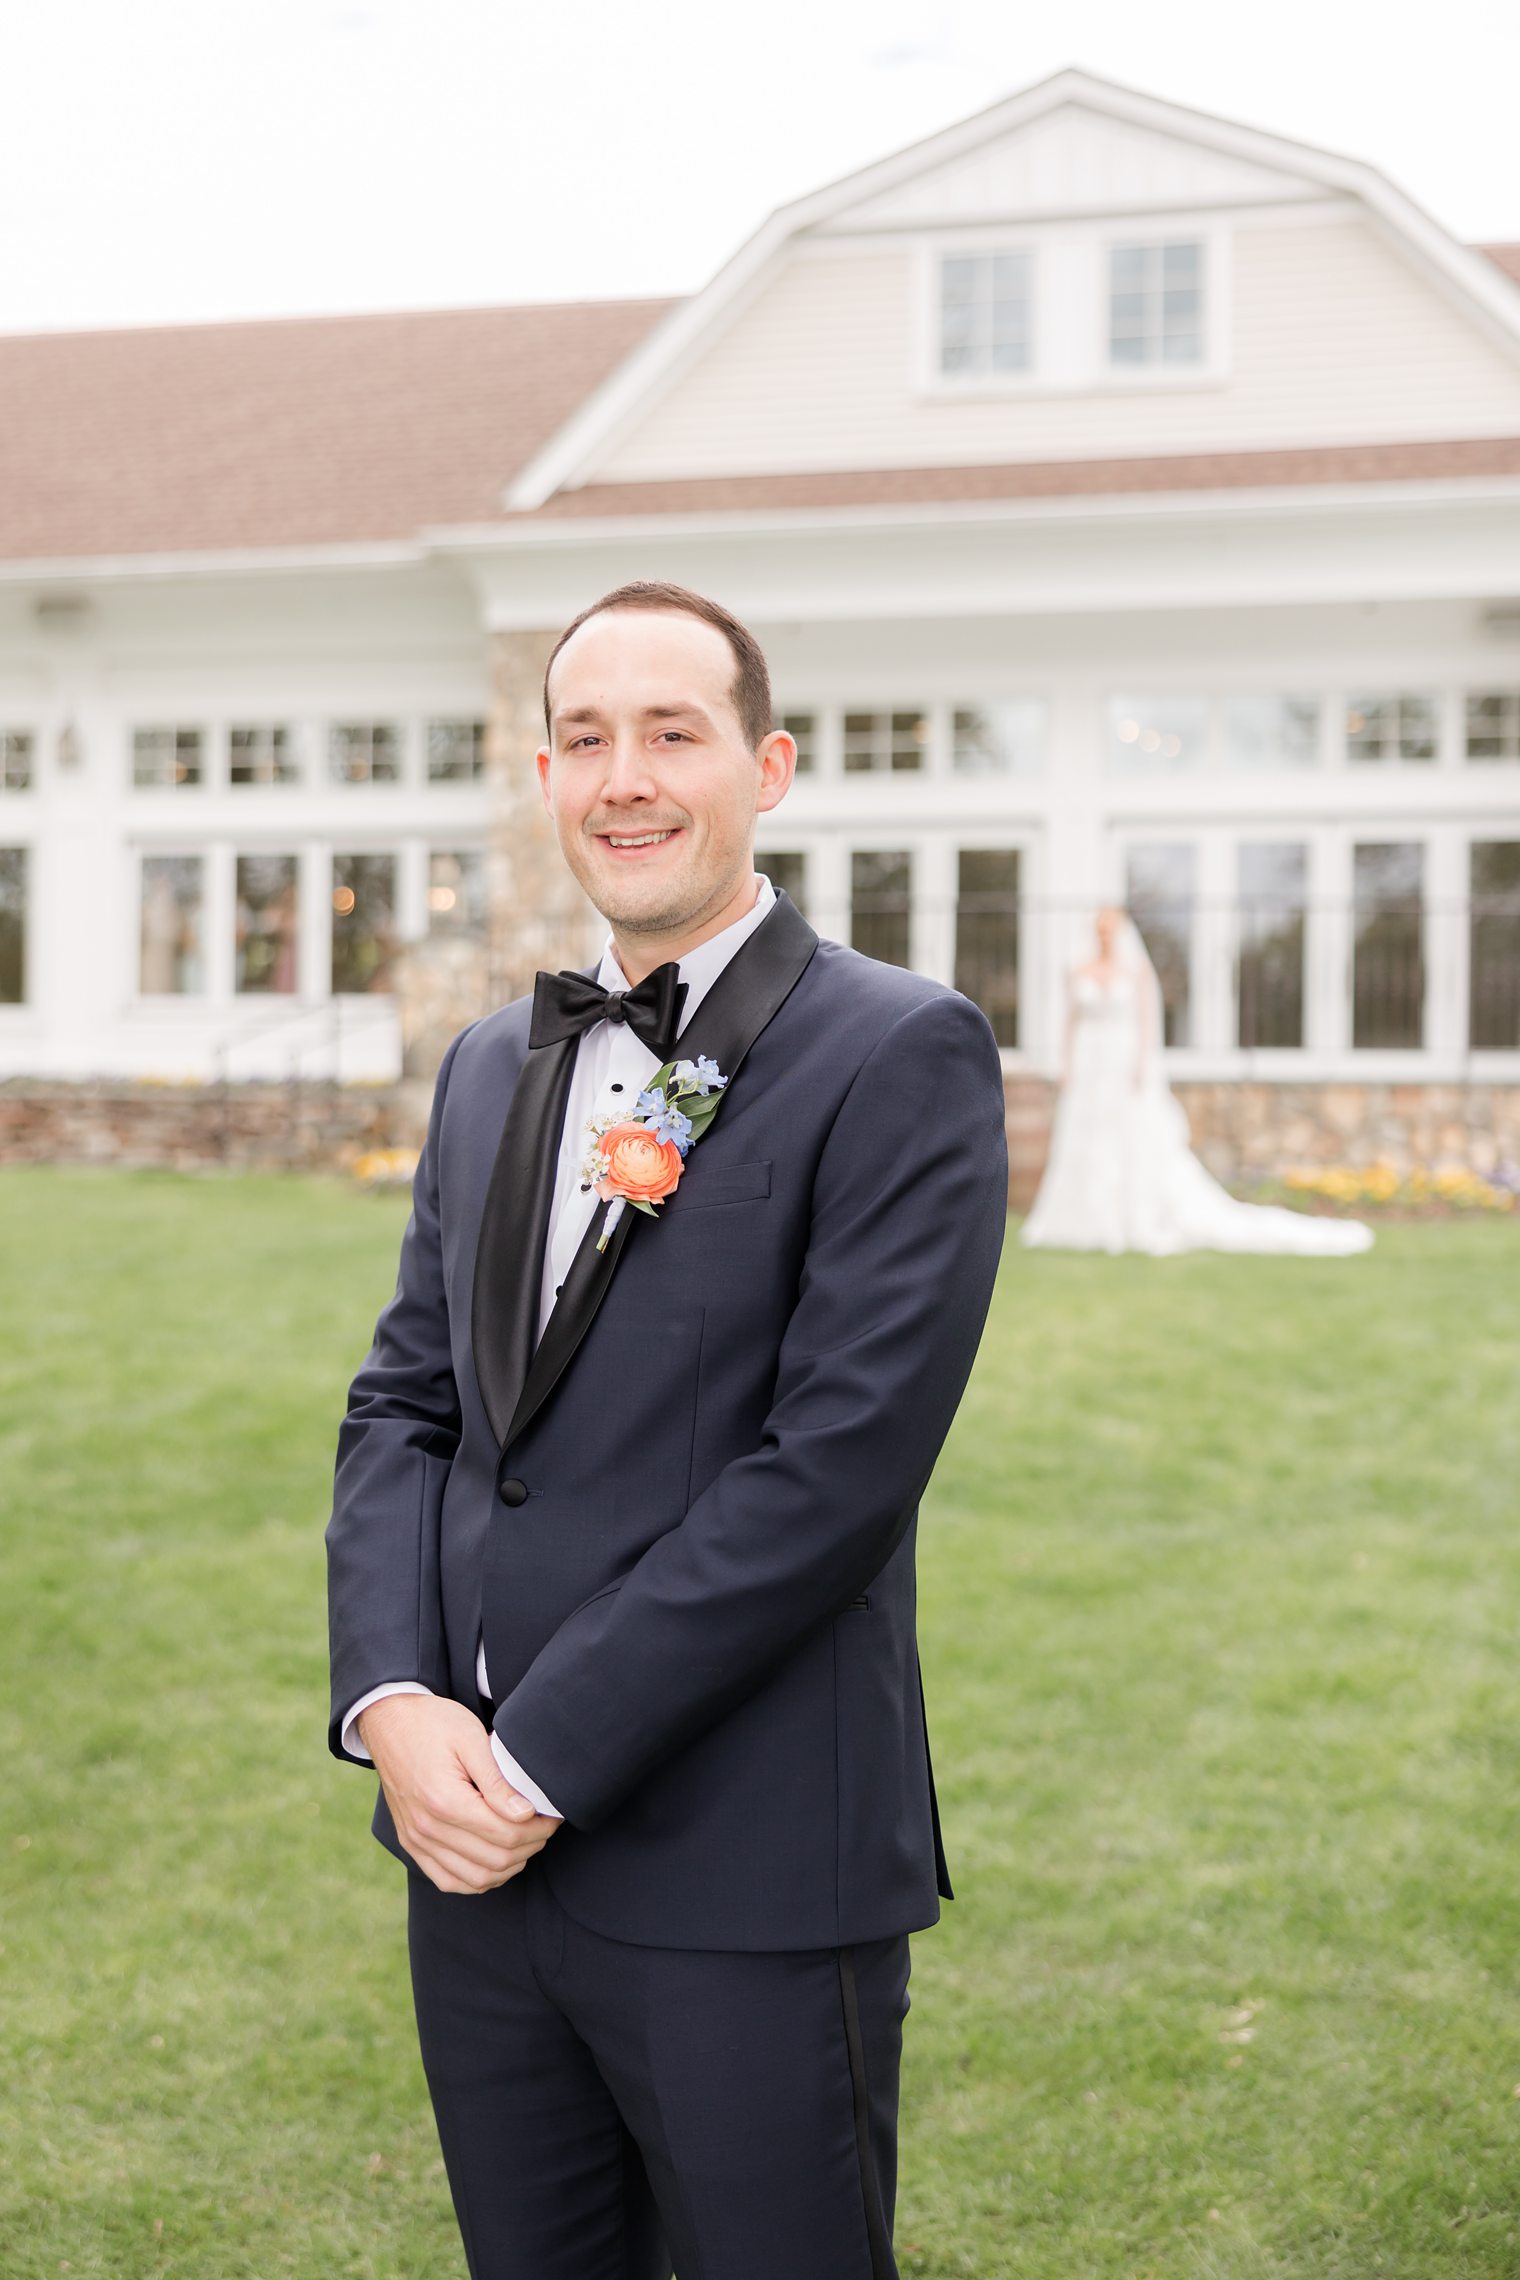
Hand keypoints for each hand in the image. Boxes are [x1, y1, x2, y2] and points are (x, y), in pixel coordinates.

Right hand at [356, 1694, 560, 1895]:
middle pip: (495, 1860)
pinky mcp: (411, 1845)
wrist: (389, 1722)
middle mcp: (427, 1828)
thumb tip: (525, 1814)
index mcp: (444, 1800)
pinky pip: (449, 1881)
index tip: (551, 1816)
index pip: (506, 1834)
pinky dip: (478, 1879)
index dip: (538, 1829)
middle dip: (530, 1846)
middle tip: (545, 1826)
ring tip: (525, 1841)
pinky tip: (495, 1860)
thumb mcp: (470, 1738)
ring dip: (508, 1866)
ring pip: (475, 1878)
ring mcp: (416, 1841)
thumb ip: (498, 1781)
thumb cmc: (432, 1723)